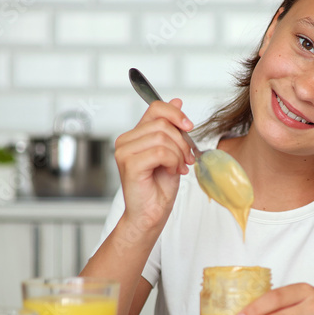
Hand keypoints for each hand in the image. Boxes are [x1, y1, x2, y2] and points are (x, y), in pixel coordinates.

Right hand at [114, 99, 195, 231]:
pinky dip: (173, 162)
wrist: (151, 214)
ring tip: (178, 168)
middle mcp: (125, 140)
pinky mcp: (129, 164)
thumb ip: (171, 128)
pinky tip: (172, 172)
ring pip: (163, 137)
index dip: (176, 114)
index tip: (189, 127)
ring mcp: (124, 151)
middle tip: (187, 159)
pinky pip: (161, 152)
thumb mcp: (172, 151)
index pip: (156, 108)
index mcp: (134, 135)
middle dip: (182, 141)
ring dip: (178, 154)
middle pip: (162, 123)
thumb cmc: (159, 187)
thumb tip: (177, 101)